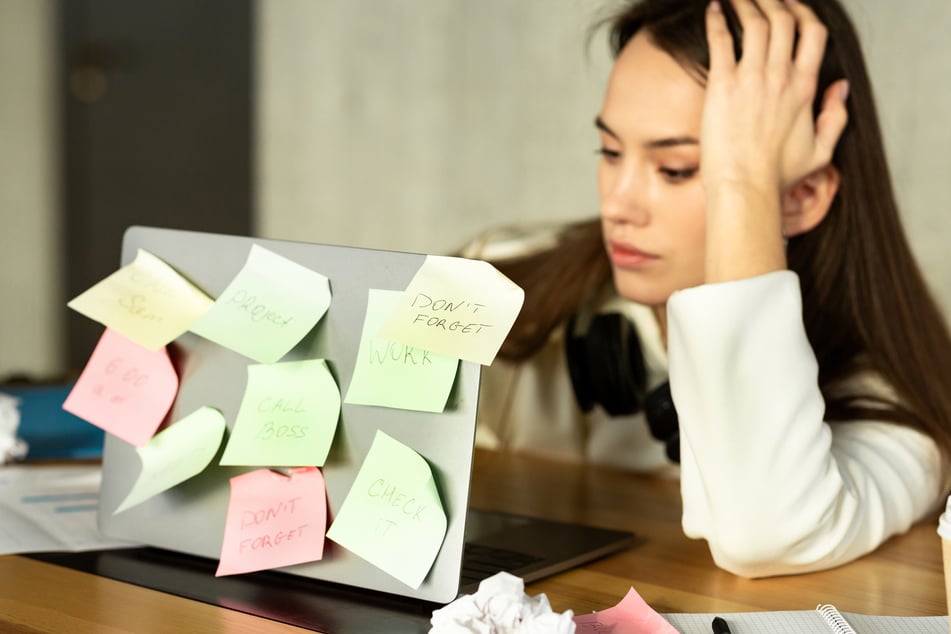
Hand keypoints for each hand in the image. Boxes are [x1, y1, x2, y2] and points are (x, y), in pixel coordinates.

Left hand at [699, 0, 848, 283]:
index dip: (802, 13)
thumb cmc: (777, 176)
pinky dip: (717, 21)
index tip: (791, 6)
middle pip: (782, 21)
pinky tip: (713, 9)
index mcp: (805, 88)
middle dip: (772, 1)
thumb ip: (835, 116)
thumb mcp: (821, 150)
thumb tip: (840, 87)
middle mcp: (781, 78)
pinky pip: (721, 41)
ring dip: (745, 4)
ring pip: (754, 24)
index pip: (812, 34)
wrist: (745, 187)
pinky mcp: (723, 86)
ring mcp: (752, 79)